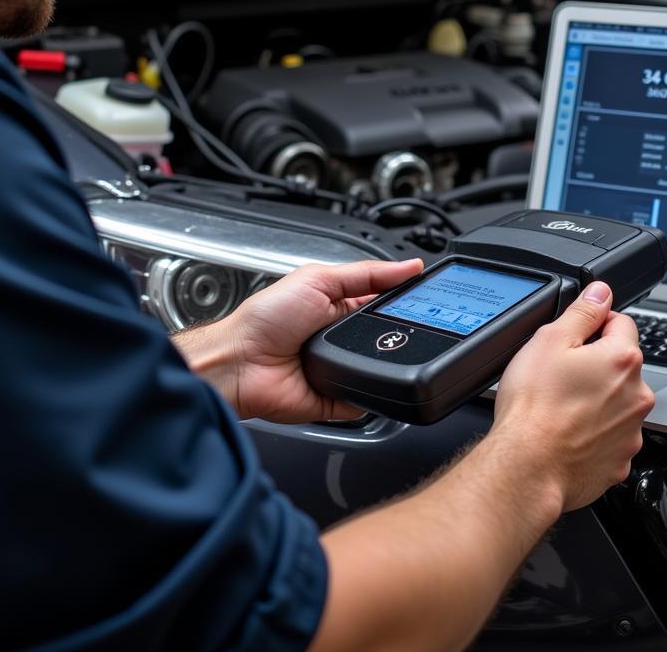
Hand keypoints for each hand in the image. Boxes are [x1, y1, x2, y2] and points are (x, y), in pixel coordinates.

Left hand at [223, 259, 422, 422]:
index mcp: (338, 305)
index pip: (382, 300)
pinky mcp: (335, 399)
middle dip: (398, 333)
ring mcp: (339, 368)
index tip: (427, 295)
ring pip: (380, 368)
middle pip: (386, 336)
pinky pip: (365, 400)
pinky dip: (371, 395)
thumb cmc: (265, 318)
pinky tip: (371, 384)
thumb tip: (407, 266)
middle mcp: (340, 337)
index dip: (403, 298)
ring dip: (384, 362)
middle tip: (410, 327)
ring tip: (384, 352)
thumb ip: (364, 273)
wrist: (240, 362)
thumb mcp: (318, 280)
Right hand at [492, 281, 654, 512]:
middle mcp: (637, 395)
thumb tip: (601, 292)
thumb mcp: (549, 340)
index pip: (621, 322)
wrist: (528, 465)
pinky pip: (610, 435)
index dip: (594, 324)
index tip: (573, 338)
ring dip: (596, 398)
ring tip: (559, 406)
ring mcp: (631, 431)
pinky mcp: (620, 460)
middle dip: (595, 364)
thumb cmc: (534, 407)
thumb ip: (582, 312)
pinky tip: (566, 431)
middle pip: (621, 364)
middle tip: (559, 373)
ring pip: (616, 401)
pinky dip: (593, 432)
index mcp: (622, 359)